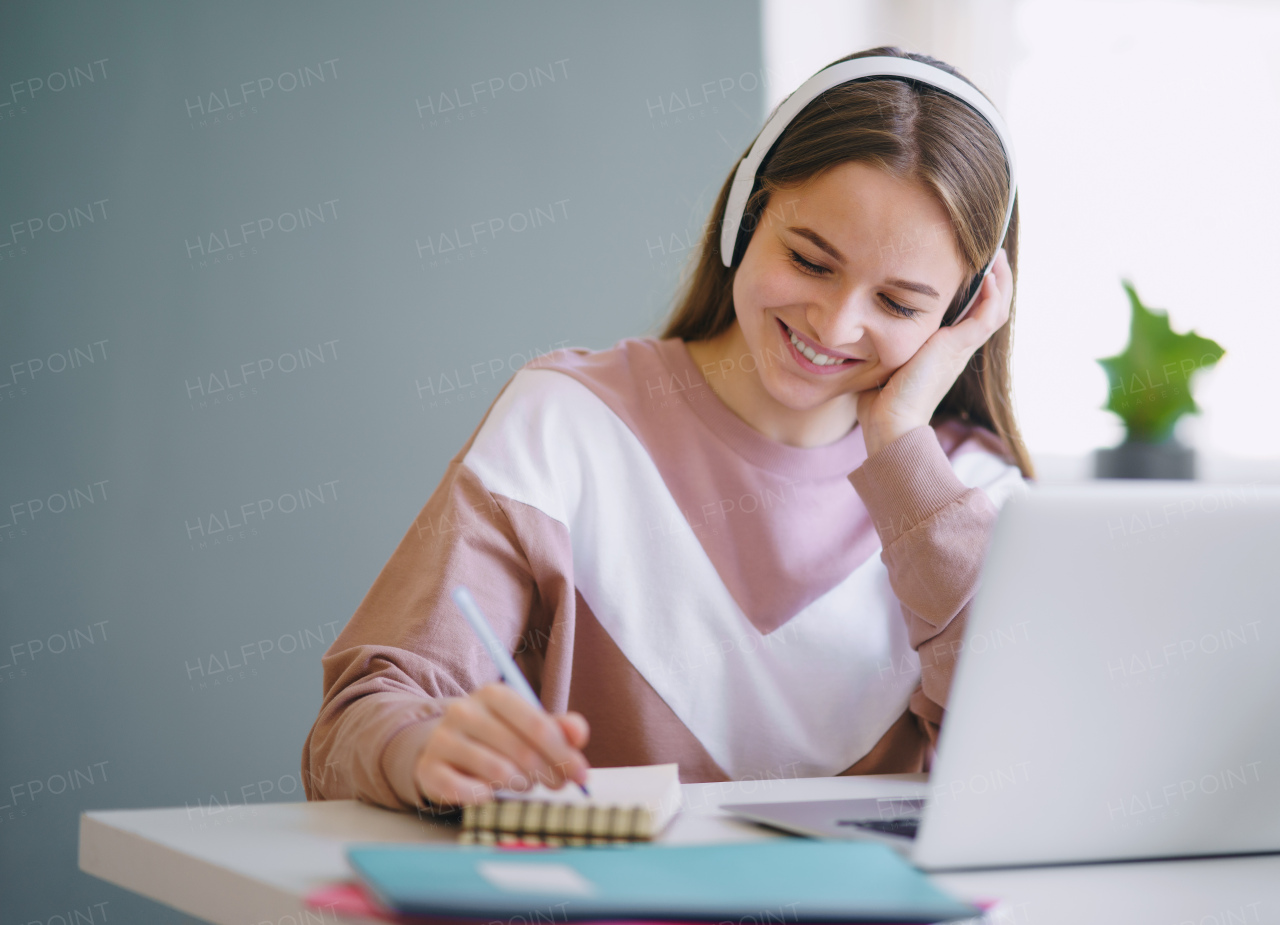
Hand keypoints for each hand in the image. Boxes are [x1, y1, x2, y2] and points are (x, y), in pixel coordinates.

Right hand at [413, 682, 590, 805]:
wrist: (444, 747)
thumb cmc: (496, 736)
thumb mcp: (528, 726)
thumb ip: (559, 728)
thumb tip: (580, 734)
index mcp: (493, 694)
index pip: (537, 725)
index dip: (564, 753)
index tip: (582, 775)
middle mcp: (464, 711)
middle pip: (521, 751)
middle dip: (548, 774)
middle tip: (557, 785)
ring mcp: (443, 739)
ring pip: (497, 771)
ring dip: (520, 785)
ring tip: (523, 784)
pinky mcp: (428, 769)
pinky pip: (464, 790)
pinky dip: (484, 796)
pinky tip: (491, 793)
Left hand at [856, 248, 1012, 457]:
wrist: (890, 424)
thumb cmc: (880, 402)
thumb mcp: (883, 362)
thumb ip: (882, 345)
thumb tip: (860, 334)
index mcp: (944, 352)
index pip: (970, 316)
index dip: (976, 292)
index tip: (972, 266)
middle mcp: (957, 349)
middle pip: (991, 309)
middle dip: (995, 280)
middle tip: (994, 253)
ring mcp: (960, 349)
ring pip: (996, 310)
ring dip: (1000, 282)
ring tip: (998, 256)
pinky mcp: (957, 348)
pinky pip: (987, 316)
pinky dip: (992, 295)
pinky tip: (989, 274)